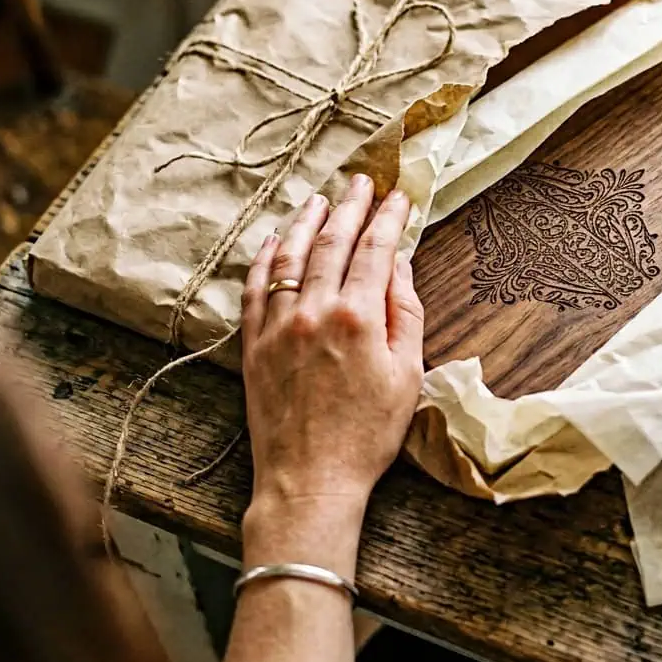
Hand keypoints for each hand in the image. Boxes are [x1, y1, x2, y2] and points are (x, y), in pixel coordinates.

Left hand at [240, 175, 424, 537]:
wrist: (310, 479)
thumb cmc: (368, 434)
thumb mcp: (408, 375)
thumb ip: (405, 314)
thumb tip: (399, 267)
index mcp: (359, 317)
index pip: (376, 250)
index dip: (389, 218)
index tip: (399, 197)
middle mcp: (314, 311)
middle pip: (332, 243)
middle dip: (350, 207)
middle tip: (362, 182)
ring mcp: (278, 325)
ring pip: (290, 257)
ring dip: (306, 222)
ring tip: (320, 198)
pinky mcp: (253, 344)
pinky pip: (255, 288)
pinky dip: (264, 259)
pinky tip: (273, 241)